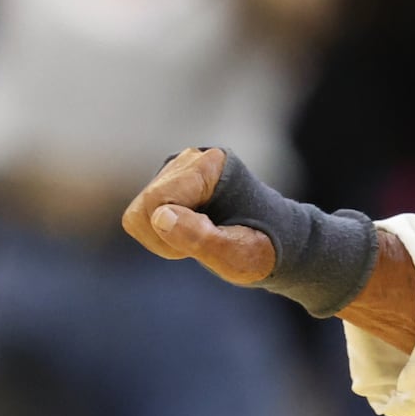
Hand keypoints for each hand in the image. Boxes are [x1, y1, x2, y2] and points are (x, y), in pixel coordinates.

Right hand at [121, 146, 277, 284]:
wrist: (275, 245)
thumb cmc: (262, 250)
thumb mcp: (240, 255)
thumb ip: (202, 238)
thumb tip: (162, 216)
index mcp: (213, 166)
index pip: (159, 200)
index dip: (173, 232)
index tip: (210, 241)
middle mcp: (191, 159)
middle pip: (146, 205)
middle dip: (168, 237)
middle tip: (207, 245)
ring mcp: (177, 172)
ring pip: (138, 214)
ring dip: (164, 238)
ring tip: (201, 239)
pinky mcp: (168, 187)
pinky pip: (139, 217)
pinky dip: (160, 236)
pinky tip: (190, 234)